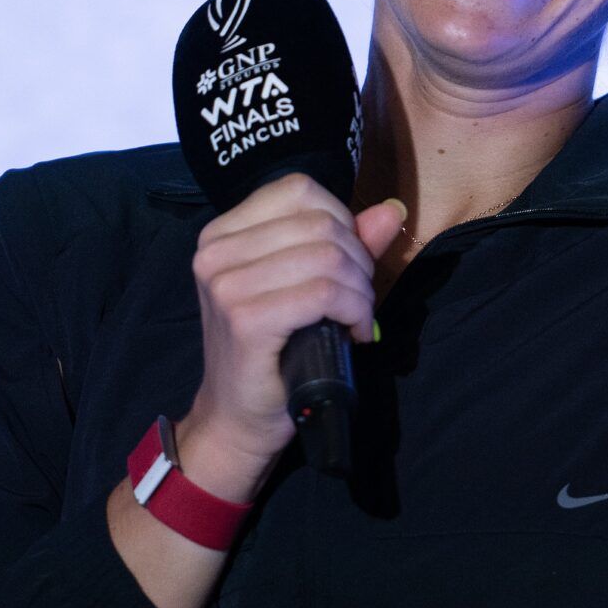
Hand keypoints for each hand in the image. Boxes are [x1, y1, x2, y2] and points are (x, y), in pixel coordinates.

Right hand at [179, 172, 405, 480]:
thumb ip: (349, 244)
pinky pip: (324, 292)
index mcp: (223, 232)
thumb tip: (392, 209)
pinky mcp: (244, 318)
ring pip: (327, 256)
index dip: (341, 221)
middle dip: (358, 261)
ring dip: (360, 291)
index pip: (300, 190)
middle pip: (321, 224)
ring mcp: (225, 283)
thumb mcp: (309, 285)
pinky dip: (354, 310)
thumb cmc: (276, 351)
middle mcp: (215, 251)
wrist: (240, 418)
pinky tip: (353, 333)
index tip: (347, 264)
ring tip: (355, 318)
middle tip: (357, 300)